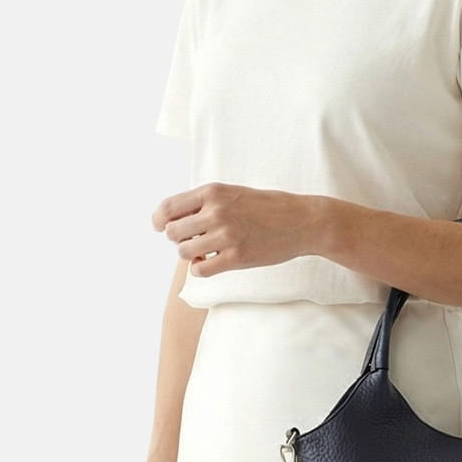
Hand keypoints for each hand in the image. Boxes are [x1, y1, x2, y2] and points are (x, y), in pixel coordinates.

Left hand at [151, 183, 322, 276]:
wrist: (302, 221)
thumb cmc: (267, 207)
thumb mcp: (233, 193)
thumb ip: (204, 203)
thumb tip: (172, 220)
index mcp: (213, 192)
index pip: (168, 208)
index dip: (159, 221)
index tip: (161, 228)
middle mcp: (216, 211)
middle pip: (172, 233)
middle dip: (179, 240)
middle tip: (196, 240)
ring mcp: (226, 235)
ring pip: (184, 252)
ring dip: (191, 255)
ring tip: (206, 251)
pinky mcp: (237, 257)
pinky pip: (200, 269)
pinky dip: (201, 269)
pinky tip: (213, 263)